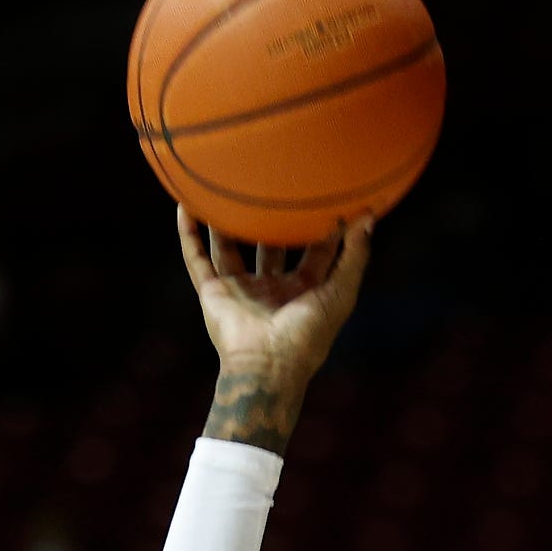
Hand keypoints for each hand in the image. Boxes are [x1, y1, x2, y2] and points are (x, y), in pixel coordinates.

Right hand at [175, 208, 368, 393]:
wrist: (268, 365)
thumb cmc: (309, 334)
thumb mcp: (341, 292)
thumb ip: (355, 256)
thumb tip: (367, 217)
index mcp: (304, 291)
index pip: (316, 253)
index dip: (322, 228)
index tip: (327, 195)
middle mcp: (271, 289)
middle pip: (271, 246)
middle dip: (271, 221)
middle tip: (274, 184)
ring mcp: (240, 291)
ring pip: (229, 248)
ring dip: (225, 222)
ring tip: (224, 189)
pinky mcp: (213, 294)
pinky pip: (196, 259)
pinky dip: (188, 235)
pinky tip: (184, 207)